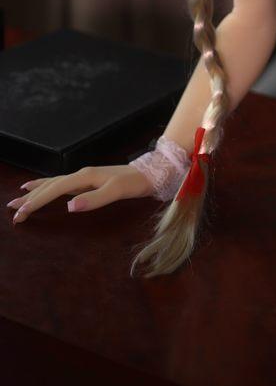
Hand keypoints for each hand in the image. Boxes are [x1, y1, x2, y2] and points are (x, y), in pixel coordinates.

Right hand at [6, 165, 153, 223]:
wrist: (151, 172)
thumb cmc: (135, 183)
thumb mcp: (117, 191)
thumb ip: (94, 199)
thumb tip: (68, 207)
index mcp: (84, 177)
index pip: (54, 190)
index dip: (36, 202)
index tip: (20, 214)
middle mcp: (81, 174)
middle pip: (50, 185)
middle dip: (30, 197)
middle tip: (11, 208)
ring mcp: (85, 176)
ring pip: (54, 183)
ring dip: (37, 190)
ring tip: (21, 195)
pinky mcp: (90, 180)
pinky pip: (63, 182)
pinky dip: (49, 186)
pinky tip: (47, 187)